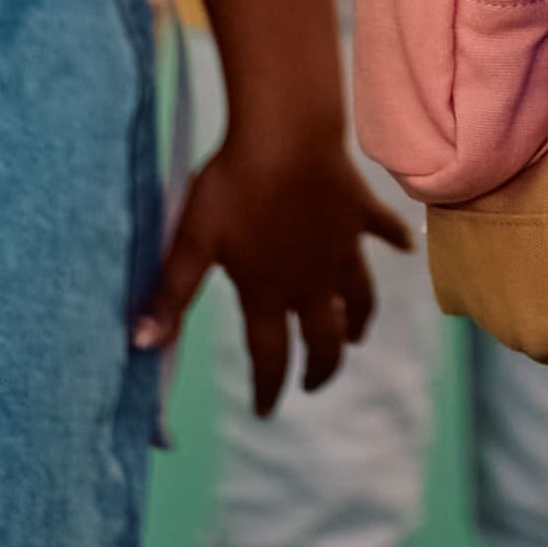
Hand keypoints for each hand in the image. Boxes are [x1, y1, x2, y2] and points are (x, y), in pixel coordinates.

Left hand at [135, 109, 402, 414]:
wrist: (286, 135)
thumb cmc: (233, 187)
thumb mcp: (193, 242)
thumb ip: (171, 294)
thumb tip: (141, 345)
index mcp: (268, 292)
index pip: (269, 356)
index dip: (266, 387)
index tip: (265, 411)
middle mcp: (310, 281)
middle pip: (322, 339)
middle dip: (319, 368)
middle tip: (314, 383)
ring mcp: (341, 248)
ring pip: (359, 297)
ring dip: (357, 322)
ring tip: (355, 337)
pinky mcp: (360, 213)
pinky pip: (383, 232)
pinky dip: (396, 242)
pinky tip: (406, 248)